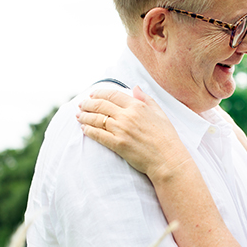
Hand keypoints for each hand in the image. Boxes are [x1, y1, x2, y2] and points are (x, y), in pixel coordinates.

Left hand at [77, 86, 191, 179]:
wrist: (168, 159)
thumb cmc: (166, 137)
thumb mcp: (160, 113)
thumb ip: (146, 99)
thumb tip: (135, 88)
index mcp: (137, 106)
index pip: (112, 95)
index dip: (99, 93)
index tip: (92, 95)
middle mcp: (127, 116)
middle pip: (100, 105)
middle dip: (88, 104)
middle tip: (81, 105)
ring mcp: (121, 130)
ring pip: (97, 119)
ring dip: (85, 116)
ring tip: (79, 116)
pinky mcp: (118, 144)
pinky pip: (98, 135)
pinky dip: (89, 130)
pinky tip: (84, 129)